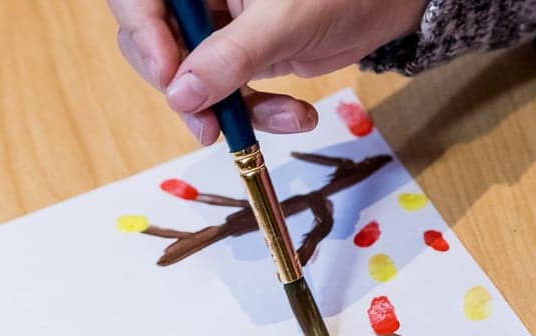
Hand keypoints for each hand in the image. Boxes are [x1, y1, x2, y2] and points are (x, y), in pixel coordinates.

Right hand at [106, 0, 426, 143]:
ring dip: (226, 111)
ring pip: (189, 77)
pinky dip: (257, 115)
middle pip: (152, 40)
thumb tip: (181, 94)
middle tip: (205, 124)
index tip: (167, 74)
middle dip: (181, 88)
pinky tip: (296, 116)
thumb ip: (233, 55)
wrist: (393, 1)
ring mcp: (218, 25)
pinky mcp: (240, 56)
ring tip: (270, 122)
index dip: (142, 31)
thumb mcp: (287, 19)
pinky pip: (227, 94)